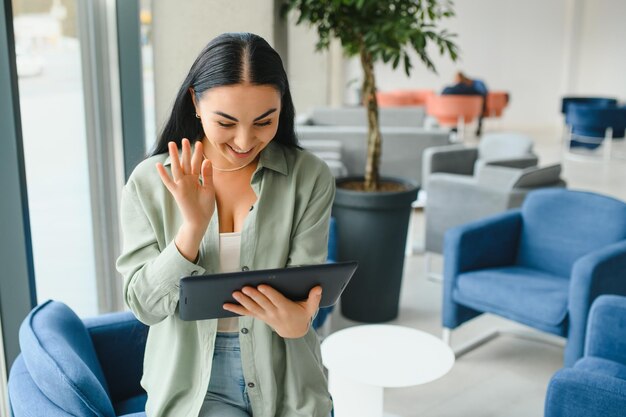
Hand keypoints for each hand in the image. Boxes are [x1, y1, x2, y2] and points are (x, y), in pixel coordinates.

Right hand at [156, 139, 214, 260]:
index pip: (197, 163)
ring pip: (177, 168)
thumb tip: (207, 160)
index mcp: (196, 179)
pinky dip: (163, 174)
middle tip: (185, 139)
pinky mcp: (176, 192)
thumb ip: (207, 175)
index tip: (199, 143)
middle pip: (186, 163)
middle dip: (185, 151)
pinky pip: (168, 182)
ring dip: (174, 157)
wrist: (200, 221)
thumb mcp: (209, 189)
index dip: (197, 154)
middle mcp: (187, 180)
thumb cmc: (205, 207)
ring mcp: (181, 185)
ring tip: (172, 144)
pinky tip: (158, 165)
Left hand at [223, 285, 321, 338]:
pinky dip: (236, 309)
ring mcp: (265, 316)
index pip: (276, 300)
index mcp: (285, 309)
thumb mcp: (311, 308)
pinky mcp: (260, 317)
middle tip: (244, 288)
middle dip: (253, 295)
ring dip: (243, 301)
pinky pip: (246, 313)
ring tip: (235, 293)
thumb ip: (314, 298)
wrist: (294, 331)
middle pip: (262, 303)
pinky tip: (226, 305)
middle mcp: (274, 313)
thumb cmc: (302, 315)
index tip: (262, 286)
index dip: (268, 293)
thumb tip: (318, 287)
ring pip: (253, 308)